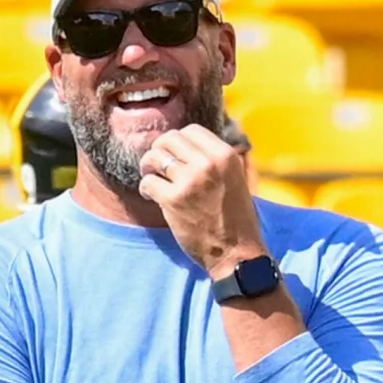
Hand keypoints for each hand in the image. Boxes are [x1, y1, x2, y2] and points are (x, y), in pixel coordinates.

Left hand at [137, 125, 268, 281]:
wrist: (236, 251)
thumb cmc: (236, 218)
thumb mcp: (236, 178)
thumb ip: (216, 160)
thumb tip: (192, 145)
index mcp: (226, 155)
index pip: (191, 130)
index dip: (177, 141)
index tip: (174, 156)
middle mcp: (208, 163)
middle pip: (169, 139)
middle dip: (158, 150)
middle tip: (157, 166)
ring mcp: (190, 181)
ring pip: (154, 158)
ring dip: (148, 168)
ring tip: (153, 180)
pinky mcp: (173, 200)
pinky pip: (147, 183)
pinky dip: (146, 189)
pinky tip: (153, 196)